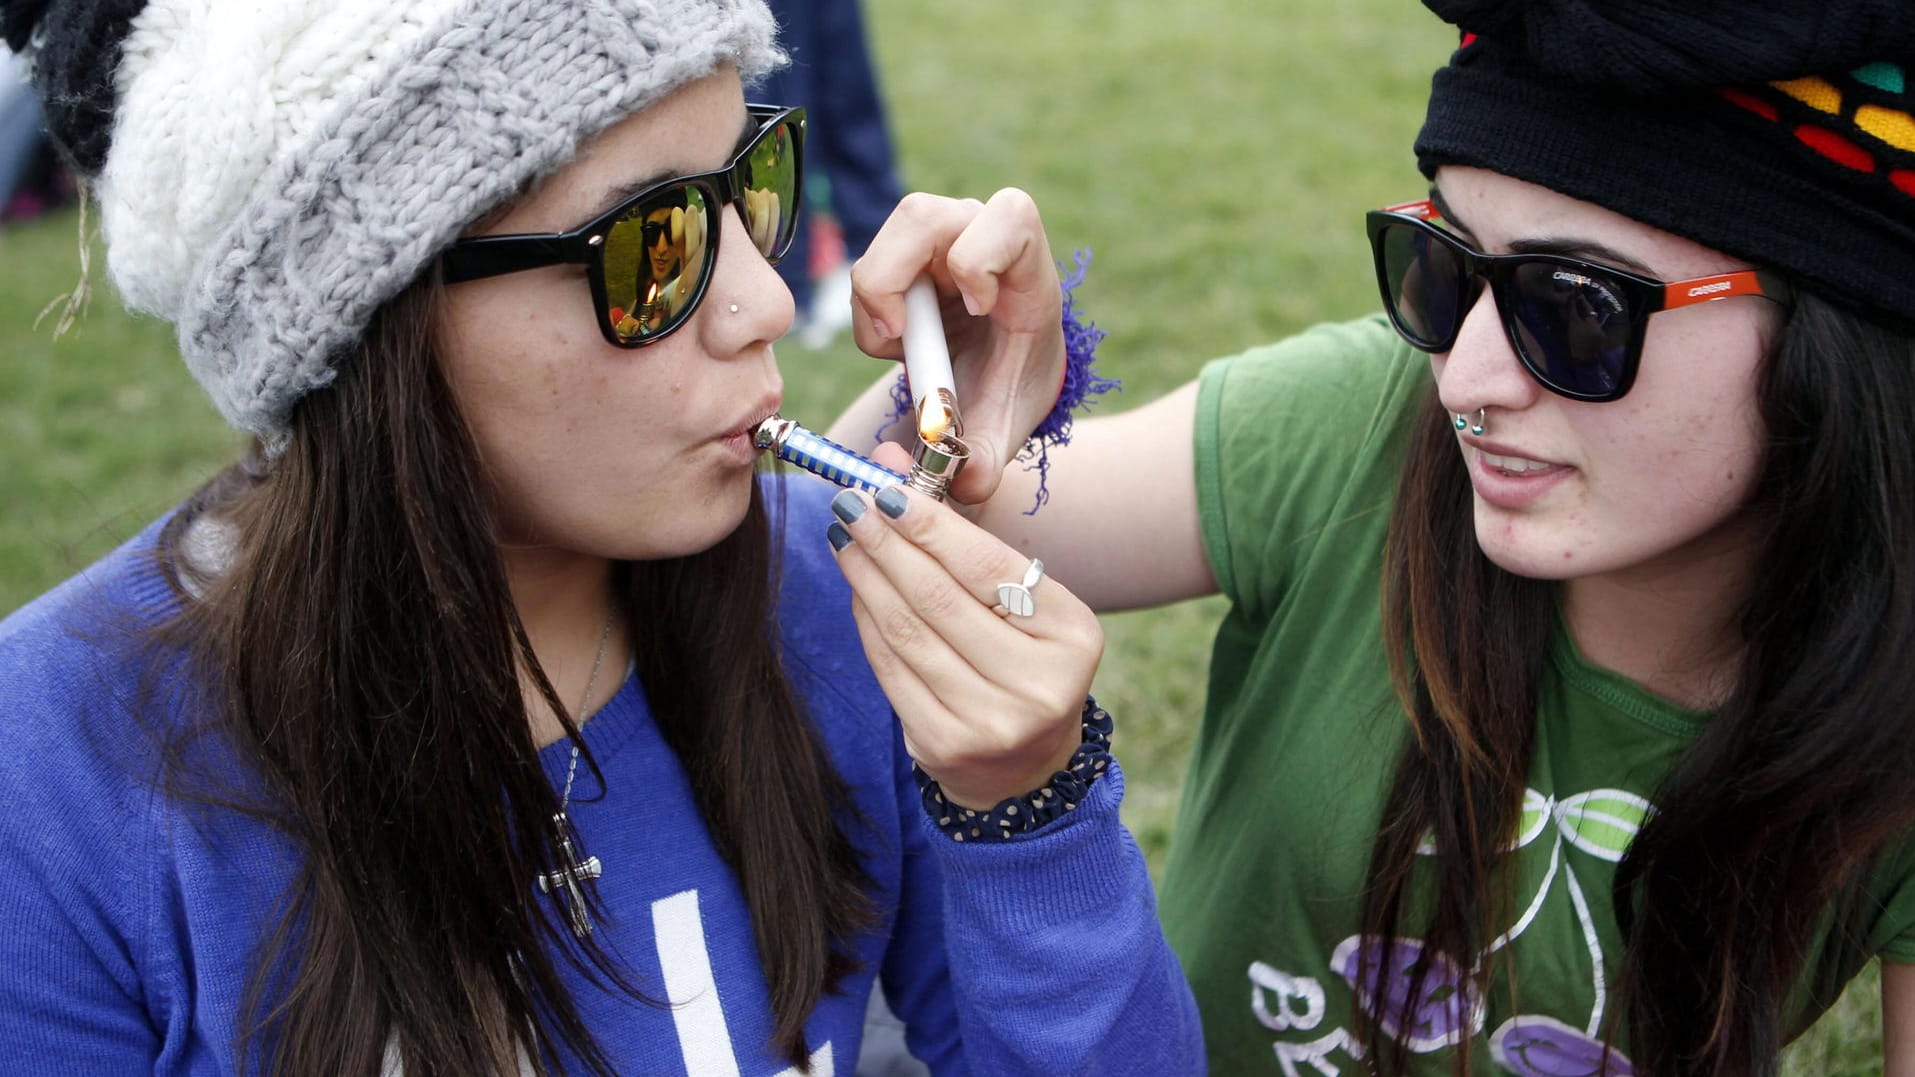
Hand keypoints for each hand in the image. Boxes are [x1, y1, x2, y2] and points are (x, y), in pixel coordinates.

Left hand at [825, 469, 1101, 808]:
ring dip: (866, 576)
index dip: (929, 524)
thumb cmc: (1023, 658)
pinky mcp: (942, 744)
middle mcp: (1036, 683)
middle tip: (850, 501)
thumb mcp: (1022, 599)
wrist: (1026, 764)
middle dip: (886, 541)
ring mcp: (989, 721)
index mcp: (1070, 636)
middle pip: (940, 598)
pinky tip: (856, 586)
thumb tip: (890, 462)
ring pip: (907, 631)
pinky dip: (866, 620)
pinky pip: (890, 668)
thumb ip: (962, 534)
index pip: (986, 567)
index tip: (886, 488)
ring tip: (843, 536)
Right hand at [849, 189, 1065, 503]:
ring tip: (901, 347)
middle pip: (923, 215)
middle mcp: (980, 236)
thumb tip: (958, 481)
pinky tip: (898, 343)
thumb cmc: (1008, 389)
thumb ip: (982, 462)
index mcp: (1027, 269)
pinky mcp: (905, 252)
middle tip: (900, 336)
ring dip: (876, 300)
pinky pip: (869, 266)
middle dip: (895, 279)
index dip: (981, 257)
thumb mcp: (1002, 428)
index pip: (1011, 217)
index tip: (977, 311)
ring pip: (887, 238)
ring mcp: (939, 238)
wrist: (997, 375)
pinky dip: (869, 311)